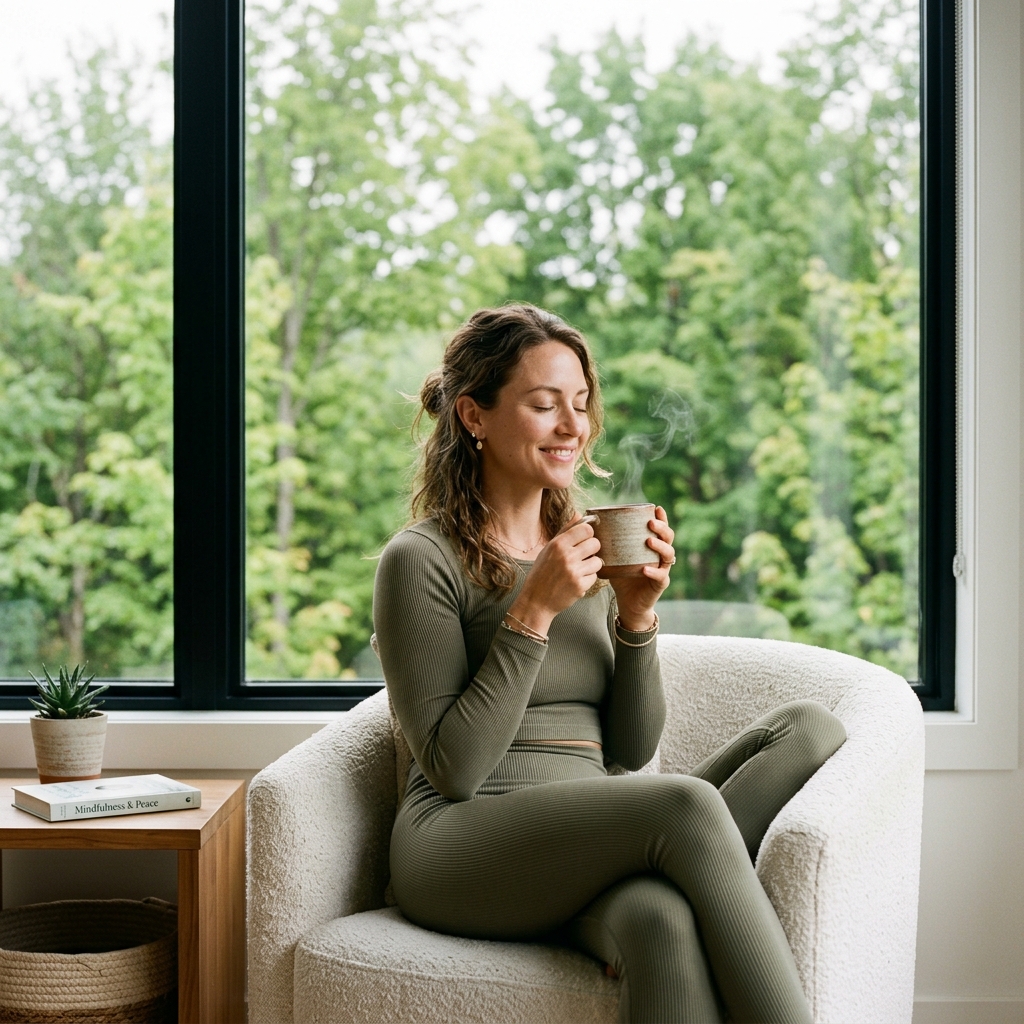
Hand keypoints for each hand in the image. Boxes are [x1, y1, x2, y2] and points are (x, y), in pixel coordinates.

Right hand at [507, 516, 602, 634]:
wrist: (535, 601)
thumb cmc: (541, 573)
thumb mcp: (548, 549)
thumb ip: (565, 531)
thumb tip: (579, 513)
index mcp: (558, 544)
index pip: (586, 529)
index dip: (588, 534)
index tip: (584, 540)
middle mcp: (566, 556)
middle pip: (596, 543)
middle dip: (592, 549)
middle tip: (583, 555)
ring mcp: (574, 572)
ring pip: (598, 561)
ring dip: (592, 565)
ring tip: (580, 569)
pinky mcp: (580, 586)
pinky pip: (594, 576)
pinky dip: (588, 579)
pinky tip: (576, 581)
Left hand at [611, 506, 674, 630]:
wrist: (627, 602)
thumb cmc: (621, 576)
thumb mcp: (614, 556)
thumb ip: (607, 542)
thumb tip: (587, 525)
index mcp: (652, 546)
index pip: (661, 529)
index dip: (662, 518)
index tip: (656, 508)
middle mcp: (660, 556)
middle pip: (669, 538)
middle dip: (662, 528)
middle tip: (650, 523)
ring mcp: (662, 569)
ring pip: (669, 555)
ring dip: (660, 546)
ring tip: (649, 541)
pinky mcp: (660, 584)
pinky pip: (661, 576)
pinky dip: (654, 571)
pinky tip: (645, 568)